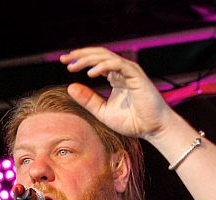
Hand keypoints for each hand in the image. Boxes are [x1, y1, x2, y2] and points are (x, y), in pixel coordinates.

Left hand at [61, 47, 175, 142]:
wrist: (151, 128)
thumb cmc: (131, 121)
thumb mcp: (102, 111)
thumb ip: (88, 100)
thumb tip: (70, 87)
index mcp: (114, 77)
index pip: (96, 62)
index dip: (80, 60)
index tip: (64, 62)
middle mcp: (121, 71)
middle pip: (99, 55)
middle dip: (80, 55)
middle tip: (64, 59)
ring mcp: (129, 71)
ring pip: (106, 57)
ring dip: (88, 59)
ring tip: (73, 66)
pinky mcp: (136, 75)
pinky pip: (117, 65)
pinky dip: (103, 67)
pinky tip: (90, 74)